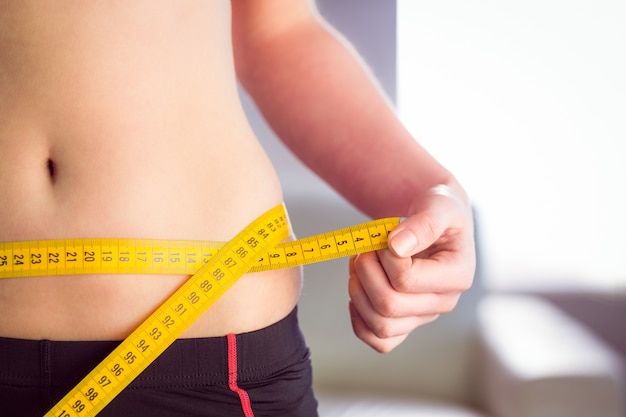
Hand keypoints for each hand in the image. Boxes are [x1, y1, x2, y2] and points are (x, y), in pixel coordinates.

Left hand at [348, 184, 475, 351]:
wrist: (435, 220)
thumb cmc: (439, 210)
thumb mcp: (439, 204)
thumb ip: (423, 223)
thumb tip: (396, 247)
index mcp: (457, 276)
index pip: (407, 279)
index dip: (384, 256)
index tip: (384, 235)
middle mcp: (443, 302)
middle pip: (389, 306)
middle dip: (365, 272)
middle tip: (365, 247)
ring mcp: (423, 316)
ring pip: (380, 326)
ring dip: (357, 291)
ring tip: (360, 262)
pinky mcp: (405, 322)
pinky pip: (379, 340)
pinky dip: (358, 319)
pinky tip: (358, 288)